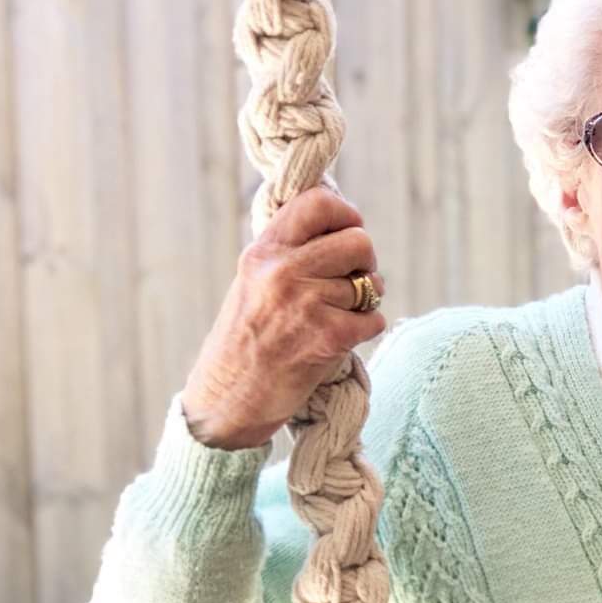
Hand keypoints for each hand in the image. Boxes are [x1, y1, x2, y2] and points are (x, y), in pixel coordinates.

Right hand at [182, 187, 387, 449]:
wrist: (227, 399)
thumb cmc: (245, 341)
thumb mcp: (253, 281)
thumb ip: (289, 252)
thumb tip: (339, 224)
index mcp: (264, 251)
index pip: (319, 203)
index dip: (346, 215)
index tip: (348, 231)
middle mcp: (283, 271)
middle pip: (359, 241)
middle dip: (365, 263)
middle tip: (353, 280)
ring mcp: (306, 303)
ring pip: (371, 284)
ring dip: (366, 302)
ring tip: (339, 315)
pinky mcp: (327, 337)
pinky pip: (374, 319)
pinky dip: (366, 330)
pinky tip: (341, 339)